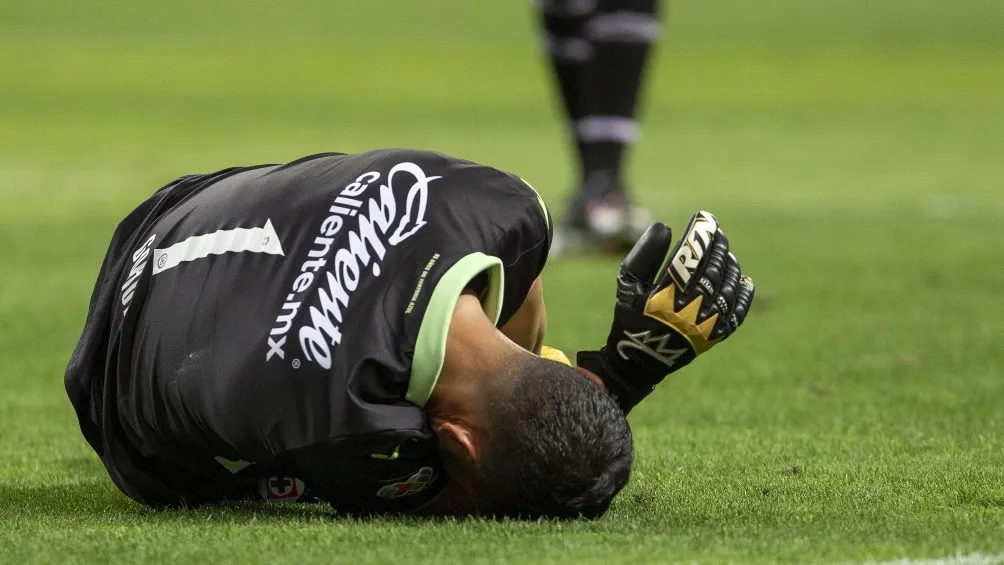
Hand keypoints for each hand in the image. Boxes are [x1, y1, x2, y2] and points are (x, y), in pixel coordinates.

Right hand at [577, 211, 754, 412]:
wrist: (641, 361)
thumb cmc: (631, 316)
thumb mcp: (627, 283)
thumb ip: (644, 254)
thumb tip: (665, 227)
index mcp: (664, 295)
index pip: (688, 257)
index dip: (698, 234)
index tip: (703, 217)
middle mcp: (688, 310)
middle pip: (711, 269)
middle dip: (716, 245)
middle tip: (716, 231)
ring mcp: (706, 324)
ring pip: (728, 286)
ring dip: (730, 265)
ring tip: (726, 252)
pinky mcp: (716, 336)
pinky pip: (738, 311)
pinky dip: (744, 293)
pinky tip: (745, 279)